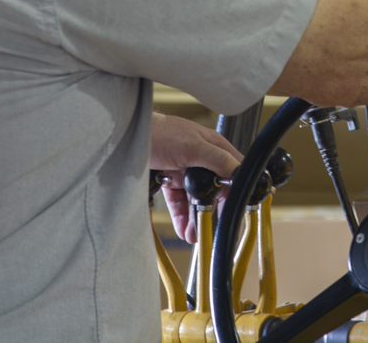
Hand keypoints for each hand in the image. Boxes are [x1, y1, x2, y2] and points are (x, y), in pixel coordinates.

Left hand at [150, 112, 242, 242]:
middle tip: (209, 228)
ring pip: (196, 199)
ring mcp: (185, 170)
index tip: (235, 210)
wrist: (127, 135)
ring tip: (193, 234)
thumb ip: (218, 159)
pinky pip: (179, 202)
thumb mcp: (193, 146)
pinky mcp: (170, 180)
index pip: (233, 171)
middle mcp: (202, 159)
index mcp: (213, 147)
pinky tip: (183, 229)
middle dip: (212, 211)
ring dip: (196, 218)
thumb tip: (240, 172)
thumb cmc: (160, 132)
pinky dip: (181, 217)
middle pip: (214, 190)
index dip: (236, 190)